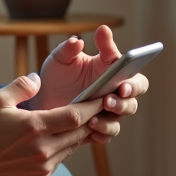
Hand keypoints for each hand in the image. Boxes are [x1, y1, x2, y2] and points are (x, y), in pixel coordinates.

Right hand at [0, 73, 114, 175]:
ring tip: (77, 121)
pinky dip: (62, 148)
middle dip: (90, 119)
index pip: (76, 115)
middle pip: (80, 132)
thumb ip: (21, 86)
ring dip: (77, 134)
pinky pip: (60, 160)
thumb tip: (39, 79)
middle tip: (97, 107)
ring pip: (72, 147)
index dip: (92, 106)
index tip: (102, 97)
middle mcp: (43, 149)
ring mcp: (43, 166)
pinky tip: (55, 139)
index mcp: (35, 127)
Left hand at [25, 25, 148, 143]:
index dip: (134, 83)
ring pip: (119, 119)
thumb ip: (70, 48)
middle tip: (107, 101)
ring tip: (93, 119)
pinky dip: (100, 133)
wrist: (42, 96)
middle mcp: (114, 93)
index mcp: (112, 72)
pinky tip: (90, 130)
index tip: (123, 84)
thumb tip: (77, 41)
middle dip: (123, 103)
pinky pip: (106, 134)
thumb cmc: (58, 72)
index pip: (134, 76)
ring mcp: (107, 112)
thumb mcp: (62, 57)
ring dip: (110, 120)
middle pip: (132, 101)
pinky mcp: (97, 127)